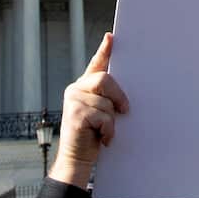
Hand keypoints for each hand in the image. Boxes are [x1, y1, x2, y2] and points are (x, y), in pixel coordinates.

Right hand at [48, 32, 129, 188]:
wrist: (78, 160)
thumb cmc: (93, 136)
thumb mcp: (101, 113)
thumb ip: (106, 98)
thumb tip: (124, 93)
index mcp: (84, 86)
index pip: (96, 64)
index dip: (104, 50)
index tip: (112, 37)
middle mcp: (75, 89)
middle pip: (105, 79)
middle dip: (118, 96)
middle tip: (125, 110)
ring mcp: (73, 101)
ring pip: (106, 102)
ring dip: (112, 121)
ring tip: (105, 132)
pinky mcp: (75, 115)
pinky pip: (103, 116)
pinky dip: (108, 130)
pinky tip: (102, 139)